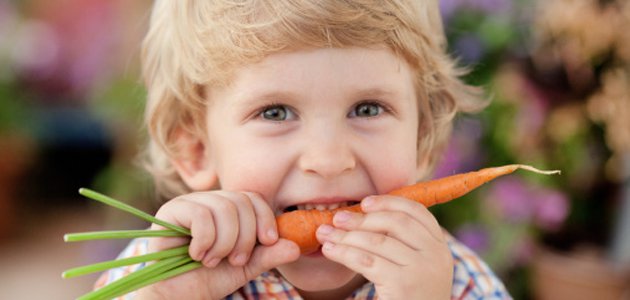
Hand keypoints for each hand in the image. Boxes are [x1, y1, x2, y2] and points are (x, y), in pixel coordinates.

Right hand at [136, 191, 299, 298]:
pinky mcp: (170, 211)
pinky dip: (205, 241)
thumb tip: (295, 246)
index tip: (268, 242)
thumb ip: (269, 255)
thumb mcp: (246, 267)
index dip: (265, 218)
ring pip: (223, 208)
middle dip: (245, 237)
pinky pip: (201, 215)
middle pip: (240, 201)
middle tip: (234, 261)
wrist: (178, 297)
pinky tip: (196, 255)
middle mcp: (208, 200)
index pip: (253, 197)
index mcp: (227, 208)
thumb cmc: (209, 279)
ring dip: (224, 242)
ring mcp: (188, 202)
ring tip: (213, 261)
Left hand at [316, 195, 452, 298]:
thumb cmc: (409, 299)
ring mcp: (422, 270)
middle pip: (396, 222)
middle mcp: (436, 256)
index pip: (417, 212)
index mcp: (440, 247)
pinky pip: (367, 261)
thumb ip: (401, 243)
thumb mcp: (415, 267)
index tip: (364, 203)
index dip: (389, 203)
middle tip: (337, 219)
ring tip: (324, 233)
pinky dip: (344, 252)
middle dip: (362, 218)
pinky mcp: (403, 285)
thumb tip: (362, 214)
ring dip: (345, 235)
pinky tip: (330, 250)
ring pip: (377, 241)